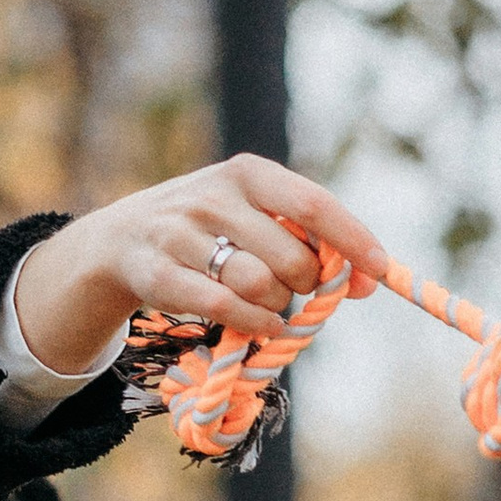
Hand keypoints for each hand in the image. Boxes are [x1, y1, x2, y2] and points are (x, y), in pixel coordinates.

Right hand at [12, 156, 390, 379]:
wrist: (120, 238)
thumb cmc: (208, 230)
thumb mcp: (251, 214)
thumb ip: (307, 238)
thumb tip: (367, 280)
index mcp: (246, 173)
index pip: (313, 204)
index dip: (352, 241)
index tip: (380, 272)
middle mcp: (212, 197)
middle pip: (292, 255)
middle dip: (306, 284)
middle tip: (296, 290)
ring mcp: (181, 235)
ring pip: (259, 285)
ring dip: (277, 306)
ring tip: (270, 305)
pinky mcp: (157, 273)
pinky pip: (221, 307)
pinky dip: (253, 324)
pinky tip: (261, 327)